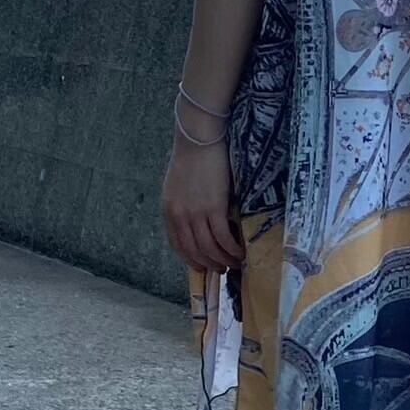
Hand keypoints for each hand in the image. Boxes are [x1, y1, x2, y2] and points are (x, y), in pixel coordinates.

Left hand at [162, 129, 245, 271]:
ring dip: (224, 260)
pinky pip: (224, 237)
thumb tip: (196, 221)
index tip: (203, 266)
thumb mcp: (178, 185)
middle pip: (194, 251)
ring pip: (210, 248)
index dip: (191, 259)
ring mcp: (196, 213)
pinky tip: (241, 251)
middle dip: (210, 264)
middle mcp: (179, 216)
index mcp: (168, 211)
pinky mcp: (214, 207)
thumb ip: (183, 205)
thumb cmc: (192, 157)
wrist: (199, 139)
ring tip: (235, 263)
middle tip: (224, 270)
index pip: (178, 245)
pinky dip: (232, 248)